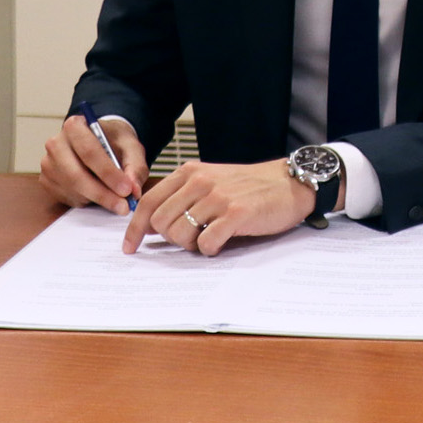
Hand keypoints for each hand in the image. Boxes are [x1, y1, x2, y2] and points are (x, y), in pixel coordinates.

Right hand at [40, 113, 143, 211]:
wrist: (100, 142)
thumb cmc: (114, 142)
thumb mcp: (132, 147)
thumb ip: (135, 167)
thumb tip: (133, 190)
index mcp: (74, 126)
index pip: (89, 152)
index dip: (108, 173)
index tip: (126, 190)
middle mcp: (56, 144)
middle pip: (76, 175)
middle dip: (103, 194)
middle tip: (124, 206)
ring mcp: (48, 164)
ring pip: (72, 190)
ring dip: (97, 200)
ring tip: (117, 200)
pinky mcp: (46, 181)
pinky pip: (67, 198)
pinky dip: (87, 202)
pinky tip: (100, 196)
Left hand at [125, 159, 316, 257]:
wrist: (291, 183)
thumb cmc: (251, 186)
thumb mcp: (211, 180)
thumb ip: (182, 196)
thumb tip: (152, 225)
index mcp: (189, 172)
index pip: (148, 202)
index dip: (134, 228)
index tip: (131, 247)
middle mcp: (199, 182)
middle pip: (160, 222)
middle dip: (170, 239)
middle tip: (190, 240)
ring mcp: (218, 197)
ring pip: (180, 234)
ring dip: (191, 245)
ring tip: (208, 239)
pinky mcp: (236, 213)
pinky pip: (205, 243)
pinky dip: (210, 250)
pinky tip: (222, 243)